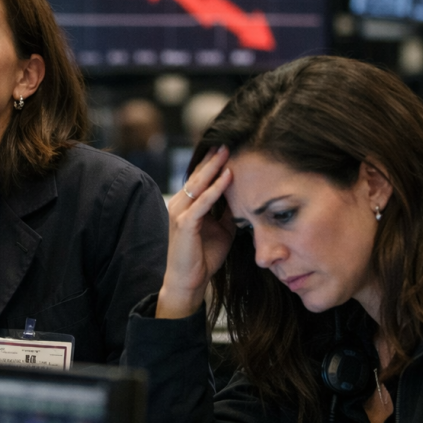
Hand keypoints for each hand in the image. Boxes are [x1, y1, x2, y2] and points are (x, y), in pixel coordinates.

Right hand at [156, 145, 236, 318]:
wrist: (189, 281)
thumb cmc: (203, 256)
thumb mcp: (222, 229)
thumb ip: (227, 212)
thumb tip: (243, 197)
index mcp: (186, 204)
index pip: (199, 178)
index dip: (212, 163)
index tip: (228, 148)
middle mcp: (179, 204)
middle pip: (197, 176)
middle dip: (213, 159)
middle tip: (227, 141)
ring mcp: (180, 213)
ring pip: (198, 184)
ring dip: (213, 168)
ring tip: (226, 152)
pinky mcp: (184, 224)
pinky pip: (202, 202)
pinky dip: (216, 189)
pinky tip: (227, 177)